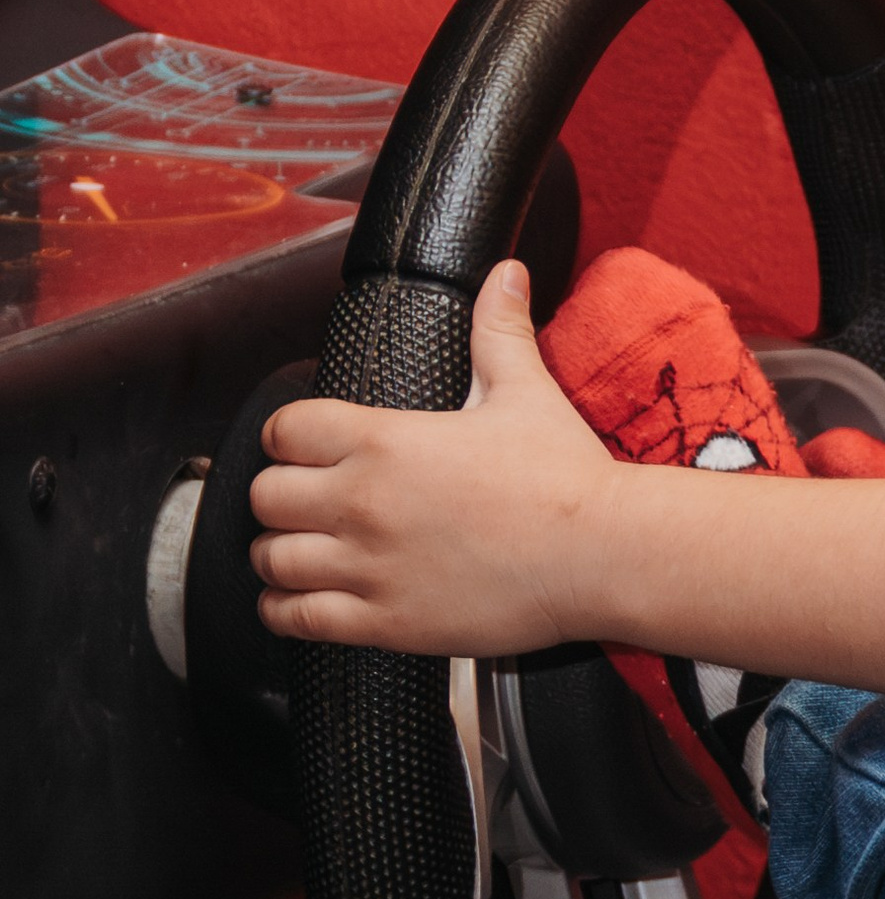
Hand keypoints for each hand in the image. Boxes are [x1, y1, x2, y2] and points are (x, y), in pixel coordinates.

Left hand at [251, 260, 617, 652]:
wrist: (604, 553)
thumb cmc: (567, 479)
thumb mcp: (526, 391)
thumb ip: (499, 330)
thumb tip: (506, 276)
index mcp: (385, 439)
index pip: (283, 430)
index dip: (289, 439)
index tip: (305, 451)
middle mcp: (364, 500)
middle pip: (266, 496)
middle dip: (282, 499)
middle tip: (307, 506)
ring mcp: (370, 565)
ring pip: (272, 559)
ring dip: (281, 555)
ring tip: (303, 555)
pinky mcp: (385, 621)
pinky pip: (297, 619)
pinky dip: (286, 611)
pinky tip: (301, 602)